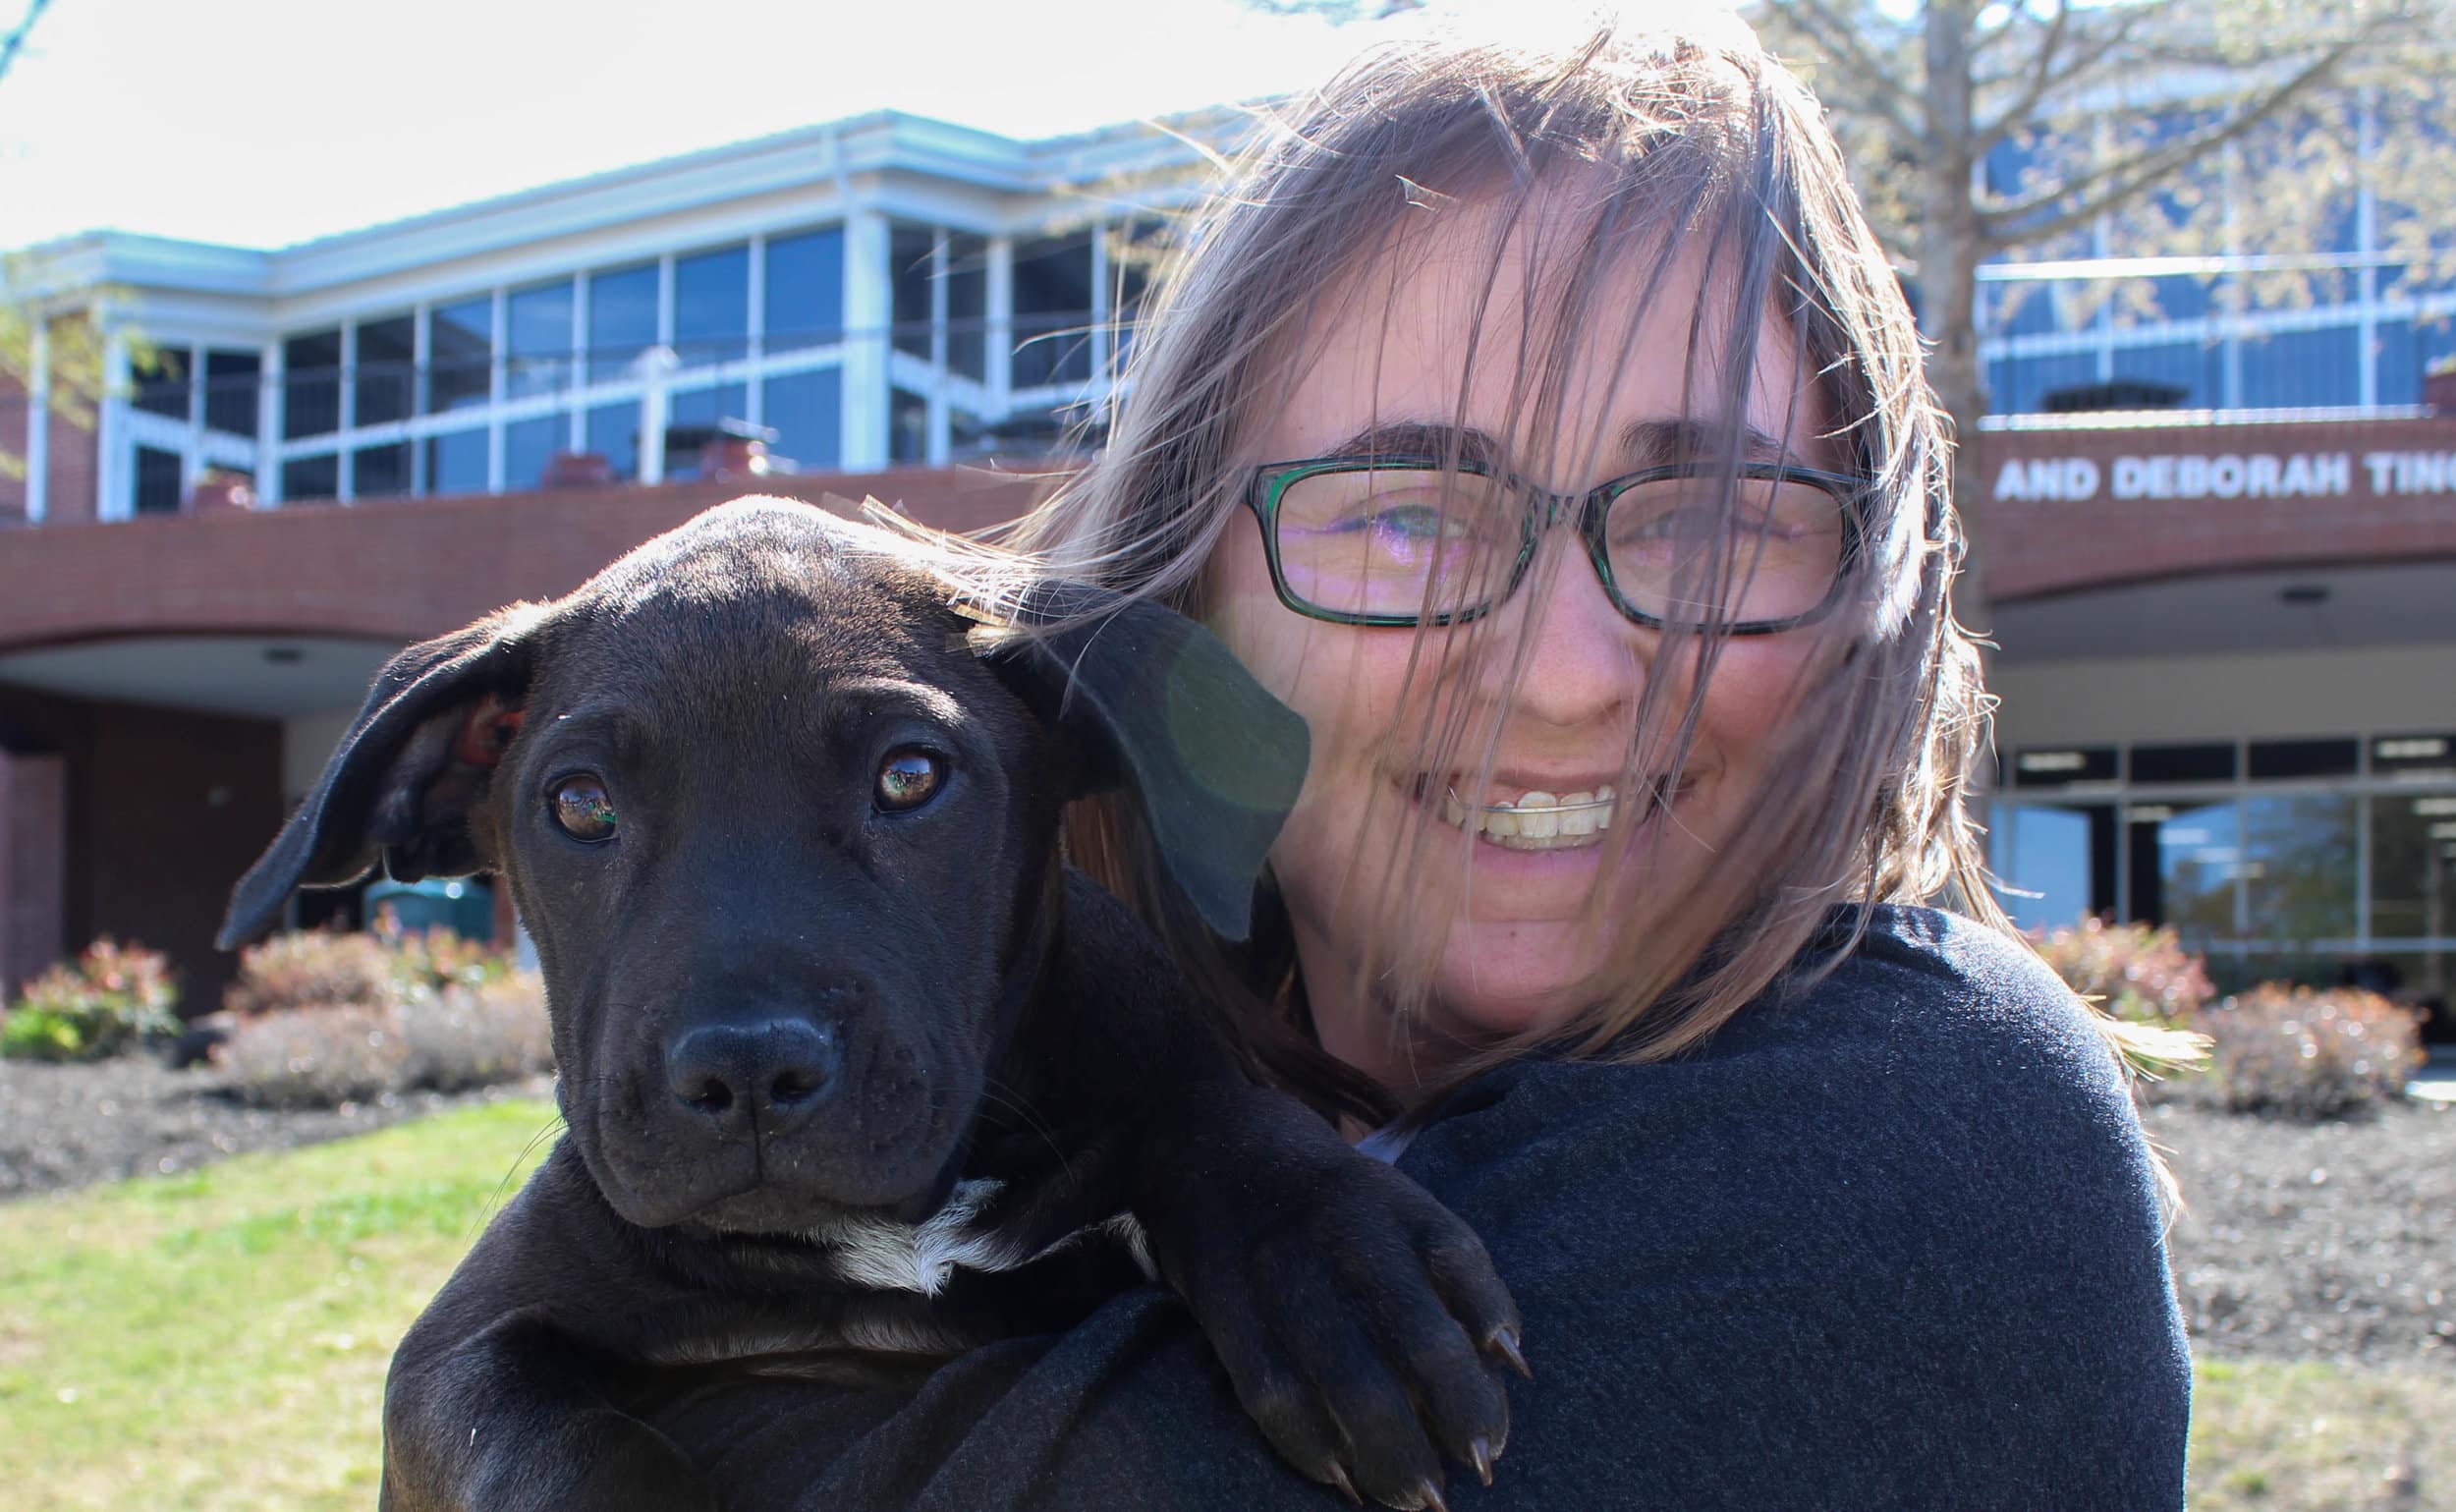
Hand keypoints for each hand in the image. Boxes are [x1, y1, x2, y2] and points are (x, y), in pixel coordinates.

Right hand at [1133, 1086, 1525, 1510]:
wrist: (1206, 1151)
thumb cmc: (1330, 1203)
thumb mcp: (1398, 1206)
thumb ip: (1454, 1276)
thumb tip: (1510, 1365)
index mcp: (1391, 1202)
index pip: (1458, 1258)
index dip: (1492, 1328)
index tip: (1512, 1384)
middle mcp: (1340, 1233)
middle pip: (1415, 1337)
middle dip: (1456, 1416)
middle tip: (1478, 1469)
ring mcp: (1280, 1273)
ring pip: (1348, 1381)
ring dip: (1392, 1454)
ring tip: (1419, 1499)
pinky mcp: (1227, 1312)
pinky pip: (1274, 1395)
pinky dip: (1314, 1449)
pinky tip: (1345, 1481)